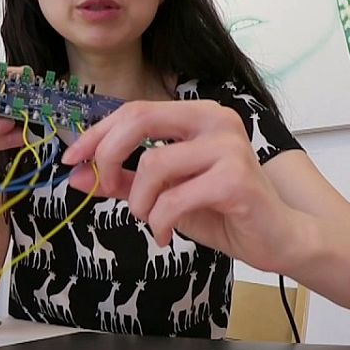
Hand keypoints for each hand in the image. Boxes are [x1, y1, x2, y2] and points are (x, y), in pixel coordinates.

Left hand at [61, 100, 304, 271]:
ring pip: (152, 166)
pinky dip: (160, 222)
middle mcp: (215, 120)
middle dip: (107, 155)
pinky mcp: (235, 179)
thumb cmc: (222, 211)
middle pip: (139, 120)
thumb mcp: (163, 194)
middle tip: (102, 186)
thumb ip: (123, 181)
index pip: (134, 111)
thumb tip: (77, 176)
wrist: (278, 238)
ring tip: (151, 221)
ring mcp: (228, 147)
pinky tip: (167, 235)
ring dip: (139, 203)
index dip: (96, 134)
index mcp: (197, 116)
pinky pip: (173, 199)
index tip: (71, 160)